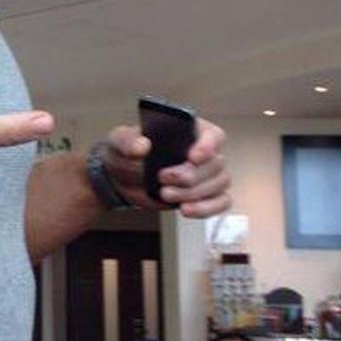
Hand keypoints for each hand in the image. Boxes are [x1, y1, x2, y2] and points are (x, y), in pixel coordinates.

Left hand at [98, 119, 231, 216]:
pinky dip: (206, 208)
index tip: (192, 157)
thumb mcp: (119, 141)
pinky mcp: (203, 196)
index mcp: (190, 131)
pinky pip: (220, 202)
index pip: (213, 135)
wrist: (120, 179)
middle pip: (215, 163)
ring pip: (219, 183)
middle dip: (191, 175)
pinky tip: (185, 209)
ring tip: (165, 194)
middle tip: (163, 178)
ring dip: (193, 193)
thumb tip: (141, 146)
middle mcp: (203, 152)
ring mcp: (206, 175)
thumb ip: (128, 141)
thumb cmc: (126, 153)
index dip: (207, 146)